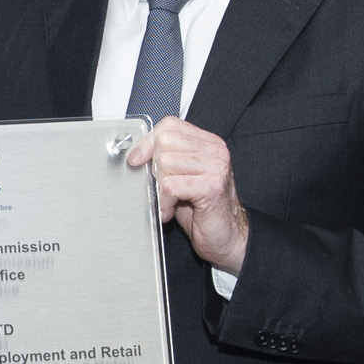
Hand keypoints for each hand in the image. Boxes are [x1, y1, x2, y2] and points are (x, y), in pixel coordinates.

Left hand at [130, 119, 247, 274]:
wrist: (227, 237)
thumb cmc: (202, 210)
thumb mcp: (181, 178)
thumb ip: (165, 160)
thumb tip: (136, 153)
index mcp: (208, 143)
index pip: (169, 126)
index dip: (147, 142)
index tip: (135, 159)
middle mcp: (215, 151)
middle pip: (164, 142)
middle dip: (154, 167)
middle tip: (161, 189)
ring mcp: (216, 167)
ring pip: (165, 163)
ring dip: (159, 188)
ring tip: (168, 203)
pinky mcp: (212, 186)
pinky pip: (170, 186)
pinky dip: (164, 202)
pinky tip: (170, 211)